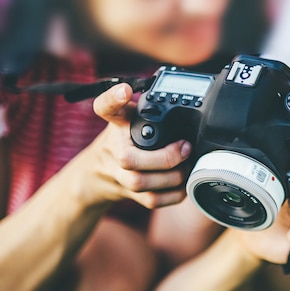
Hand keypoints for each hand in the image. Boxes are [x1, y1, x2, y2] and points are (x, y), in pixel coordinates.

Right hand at [84, 84, 191, 207]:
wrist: (99, 172)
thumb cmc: (125, 139)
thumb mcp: (133, 117)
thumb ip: (152, 108)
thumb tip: (190, 106)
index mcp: (117, 124)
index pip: (106, 107)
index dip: (113, 98)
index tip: (125, 90)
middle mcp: (113, 148)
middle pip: (128, 159)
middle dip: (163, 158)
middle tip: (185, 147)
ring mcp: (118, 174)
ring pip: (139, 183)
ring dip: (171, 177)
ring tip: (187, 166)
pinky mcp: (129, 194)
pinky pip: (152, 200)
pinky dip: (173, 194)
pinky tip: (183, 184)